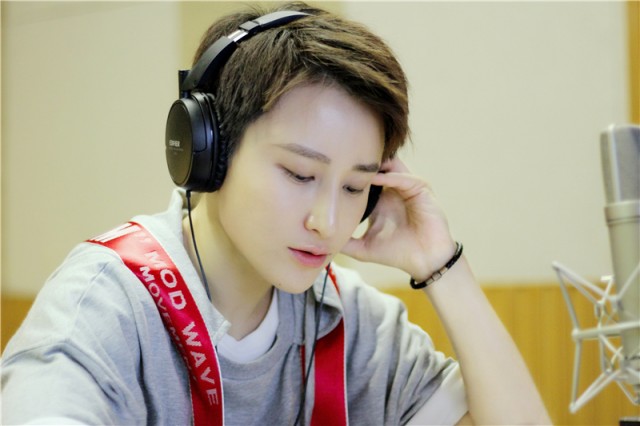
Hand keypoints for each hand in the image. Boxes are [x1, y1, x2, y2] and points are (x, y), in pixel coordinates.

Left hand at [341, 157, 456, 280]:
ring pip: (392, 167)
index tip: (331, 171)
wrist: (423, 261)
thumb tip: (320, 244)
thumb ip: (345, 243)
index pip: (364, 181)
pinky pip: (405, 178)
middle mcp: (393, 191)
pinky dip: (392, 177)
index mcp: (381, 201)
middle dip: (362, 164)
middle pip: (378, 168)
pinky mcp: (421, 190)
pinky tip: (377, 178)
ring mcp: (408, 188)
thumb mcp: (364, 248)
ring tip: (358, 162)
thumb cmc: (397, 253)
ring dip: (376, 165)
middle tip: (342, 158)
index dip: (350, 175)